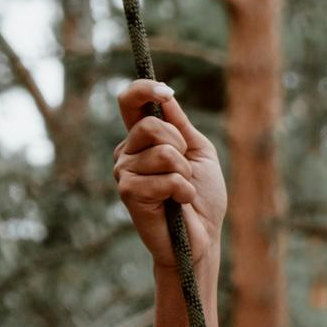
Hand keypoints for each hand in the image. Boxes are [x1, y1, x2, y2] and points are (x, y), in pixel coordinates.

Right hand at [113, 79, 225, 272]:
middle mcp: (127, 152)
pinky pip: (165, 177)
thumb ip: (181, 125)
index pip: (130, 103)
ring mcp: (124, 172)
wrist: (203, 236)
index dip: (144, 90)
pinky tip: (179, 203)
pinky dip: (183, 189)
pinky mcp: (128, 192)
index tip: (166, 93)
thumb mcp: (199, 151)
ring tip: (182, 190)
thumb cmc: (203, 196)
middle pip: (152, 126)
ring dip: (184, 173)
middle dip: (180, 146)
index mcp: (143, 139)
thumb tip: (165, 97)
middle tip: (185, 170)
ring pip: (162, 152)